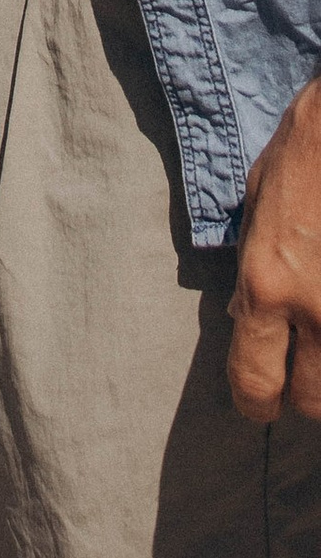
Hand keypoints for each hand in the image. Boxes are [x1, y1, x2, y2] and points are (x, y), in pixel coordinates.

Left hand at [231, 72, 320, 421]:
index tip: (260, 407)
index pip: (254, 379)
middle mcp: (317, 307)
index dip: (255, 404)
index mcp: (268, 283)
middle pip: (313, 401)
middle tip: (305, 374)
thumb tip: (244, 317)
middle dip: (307, 395)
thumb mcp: (258, 205)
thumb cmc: (306, 150)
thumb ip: (252, 270)